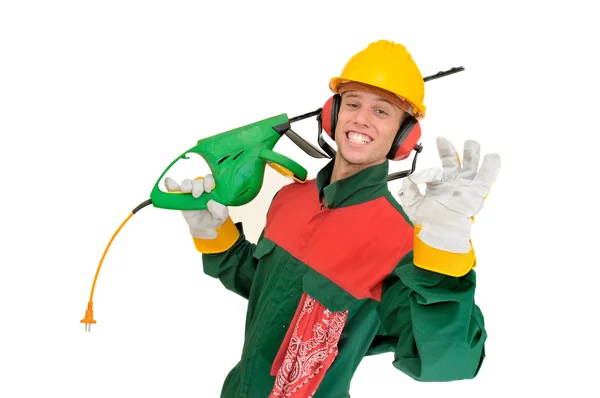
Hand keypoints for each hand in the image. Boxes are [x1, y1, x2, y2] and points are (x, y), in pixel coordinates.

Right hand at [164, 175, 228, 238]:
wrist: (203, 227)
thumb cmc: (214, 218)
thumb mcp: (222, 216)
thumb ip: (221, 210)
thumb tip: (211, 202)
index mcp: (212, 189)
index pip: (210, 179)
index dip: (209, 182)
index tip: (208, 190)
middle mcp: (200, 188)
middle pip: (197, 181)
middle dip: (197, 186)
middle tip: (197, 194)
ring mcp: (189, 192)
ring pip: (187, 183)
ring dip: (186, 185)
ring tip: (186, 190)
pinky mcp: (180, 198)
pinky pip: (174, 189)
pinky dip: (171, 185)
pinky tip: (169, 182)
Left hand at [398, 137, 500, 252]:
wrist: (439, 234)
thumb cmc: (428, 221)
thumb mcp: (412, 203)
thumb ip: (408, 188)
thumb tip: (412, 177)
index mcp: (439, 185)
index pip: (435, 172)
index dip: (427, 173)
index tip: (419, 178)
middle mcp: (453, 184)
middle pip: (453, 162)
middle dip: (449, 150)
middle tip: (442, 140)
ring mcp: (465, 188)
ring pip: (470, 167)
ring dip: (471, 154)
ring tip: (471, 143)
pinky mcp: (475, 194)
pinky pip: (485, 180)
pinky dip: (490, 169)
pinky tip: (493, 157)